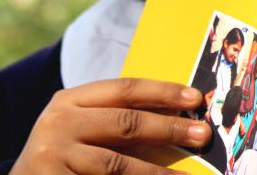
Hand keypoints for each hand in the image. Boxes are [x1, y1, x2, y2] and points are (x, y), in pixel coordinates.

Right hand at [11, 78, 210, 174]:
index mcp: (69, 100)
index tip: (195, 98)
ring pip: (116, 165)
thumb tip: (178, 117)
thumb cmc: (62, 152)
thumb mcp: (79, 126)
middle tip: (202, 135)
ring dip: (157, 173)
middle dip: (168, 129)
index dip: (161, 92)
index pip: (123, 89)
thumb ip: (115, 118)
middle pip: (125, 123)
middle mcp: (59, 123)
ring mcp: (54, 157)